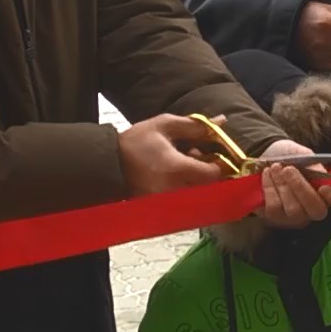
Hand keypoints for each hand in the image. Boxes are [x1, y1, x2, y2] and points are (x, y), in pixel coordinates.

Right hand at [117, 114, 234, 195]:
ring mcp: (168, 203)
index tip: (210, 153)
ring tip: (181, 167)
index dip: (218, 163)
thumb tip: (222, 122)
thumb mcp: (165, 125)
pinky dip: (186, 190)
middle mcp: (175, 190)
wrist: (108, 164)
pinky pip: (185, 203)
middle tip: (195, 157)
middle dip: (207, 172)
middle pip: (209, 186)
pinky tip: (174, 178)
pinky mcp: (162, 210)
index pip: (213, 174)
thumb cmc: (136, 142)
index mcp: (177, 169)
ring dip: (197, 181)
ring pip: (198, 195)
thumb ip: (196, 126)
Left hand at [256, 138, 330, 223]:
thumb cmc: (292, 158)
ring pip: (293, 209)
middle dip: (301, 188)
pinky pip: (275, 207)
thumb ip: (316, 166)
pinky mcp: (275, 218)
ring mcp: (295, 217)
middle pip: (316, 210)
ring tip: (276, 167)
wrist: (267, 156)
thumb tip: (323, 176)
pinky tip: (268, 174)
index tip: (325, 187)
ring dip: (282, 185)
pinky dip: (270, 188)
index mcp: (330, 193)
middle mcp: (315, 209)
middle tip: (289, 169)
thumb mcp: (305, 156)